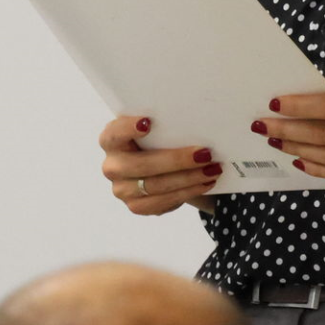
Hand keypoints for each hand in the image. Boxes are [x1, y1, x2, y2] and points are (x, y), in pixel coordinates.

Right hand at [98, 115, 220, 215]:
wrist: (158, 168)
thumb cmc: (158, 141)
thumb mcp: (158, 129)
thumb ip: (165, 124)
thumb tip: (202, 118)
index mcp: (111, 140)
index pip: (114, 134)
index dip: (127, 129)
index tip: (147, 123)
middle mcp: (112, 166)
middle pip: (142, 165)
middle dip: (177, 160)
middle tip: (205, 154)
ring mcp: (122, 189)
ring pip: (156, 186)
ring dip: (189, 178)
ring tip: (212, 170)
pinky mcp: (136, 206)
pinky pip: (163, 202)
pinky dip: (187, 192)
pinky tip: (204, 183)